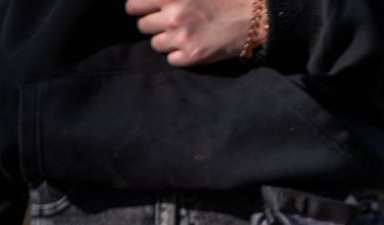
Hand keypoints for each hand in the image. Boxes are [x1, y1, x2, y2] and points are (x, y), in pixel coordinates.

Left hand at [125, 0, 254, 66]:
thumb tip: (144, 3)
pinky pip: (171, 59)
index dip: (139, 9)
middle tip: (171, 23)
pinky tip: (192, 46)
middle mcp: (173, 16)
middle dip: (154, 25)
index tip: (148, 11)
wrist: (250, 19)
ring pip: (156, 44)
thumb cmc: (221, 0)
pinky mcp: (192, 56)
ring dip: (166, 41)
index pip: (132, 6)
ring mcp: (182, 38)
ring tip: (184, 34)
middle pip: (142, 27)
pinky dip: (179, 55)